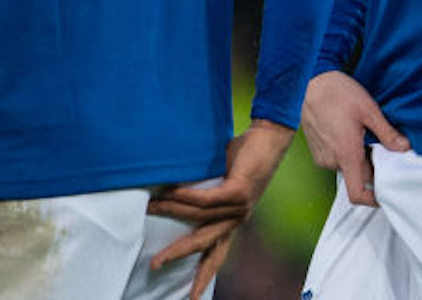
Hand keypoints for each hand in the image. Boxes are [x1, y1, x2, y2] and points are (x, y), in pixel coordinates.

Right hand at [147, 121, 296, 297]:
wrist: (271, 137)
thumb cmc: (245, 156)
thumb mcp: (223, 182)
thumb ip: (205, 194)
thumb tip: (172, 193)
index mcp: (233, 221)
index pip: (217, 254)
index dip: (203, 276)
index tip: (192, 297)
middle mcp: (237, 218)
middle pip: (204, 245)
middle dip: (178, 255)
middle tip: (155, 264)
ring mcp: (239, 207)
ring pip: (199, 218)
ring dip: (171, 213)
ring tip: (149, 208)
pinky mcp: (239, 191)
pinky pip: (206, 199)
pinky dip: (185, 197)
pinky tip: (170, 194)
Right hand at [301, 71, 409, 207]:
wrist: (309, 82)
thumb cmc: (336, 93)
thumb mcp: (369, 110)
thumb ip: (387, 133)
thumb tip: (404, 148)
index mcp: (346, 155)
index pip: (357, 193)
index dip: (374, 200)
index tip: (387, 194)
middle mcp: (332, 161)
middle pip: (358, 177)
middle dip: (374, 168)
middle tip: (385, 148)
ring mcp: (322, 157)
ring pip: (349, 167)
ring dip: (361, 159)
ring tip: (367, 135)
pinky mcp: (317, 151)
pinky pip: (337, 159)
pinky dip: (349, 153)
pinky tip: (353, 133)